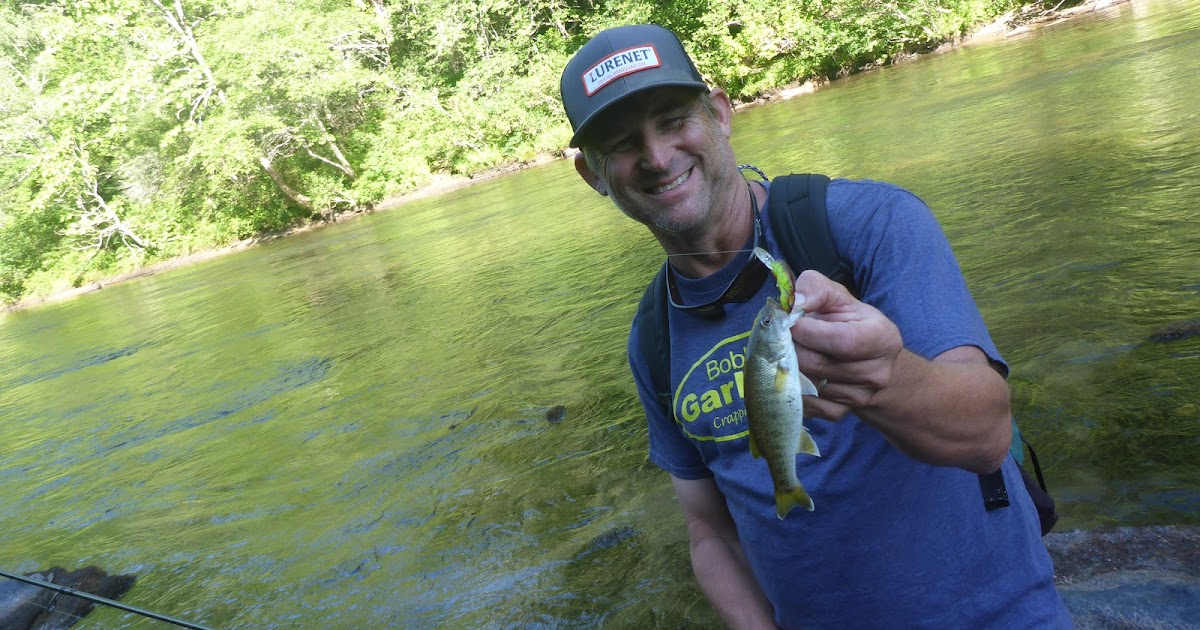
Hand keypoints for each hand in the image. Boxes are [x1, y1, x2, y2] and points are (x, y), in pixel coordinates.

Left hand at [789, 270, 902, 419]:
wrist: (861, 358)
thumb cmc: (846, 321)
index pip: (842, 340)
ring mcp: (860, 397)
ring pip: (806, 383)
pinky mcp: (840, 413)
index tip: (789, 321)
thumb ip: (816, 288)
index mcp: (884, 338)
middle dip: (790, 348)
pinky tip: (795, 371)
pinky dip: (792, 386)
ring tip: (788, 350)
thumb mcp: (836, 296)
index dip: (808, 331)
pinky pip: (805, 403)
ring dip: (787, 366)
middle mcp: (877, 373)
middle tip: (782, 336)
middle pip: (817, 364)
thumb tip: (796, 302)